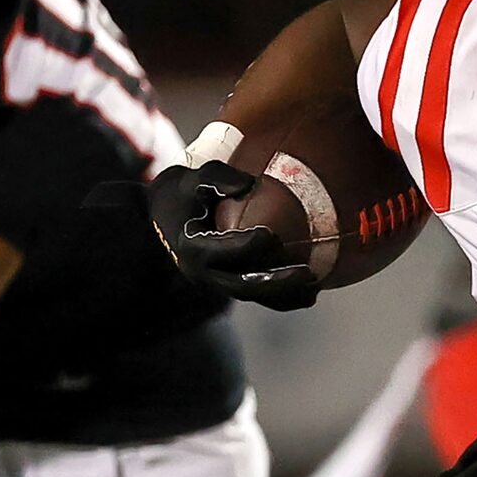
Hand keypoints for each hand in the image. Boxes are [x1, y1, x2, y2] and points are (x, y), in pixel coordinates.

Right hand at [89, 161, 320, 309]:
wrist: (163, 220)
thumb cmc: (180, 196)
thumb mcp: (190, 179)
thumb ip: (217, 178)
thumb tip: (248, 185)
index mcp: (192, 248)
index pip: (222, 251)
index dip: (247, 245)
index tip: (271, 234)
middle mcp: (204, 273)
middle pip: (243, 285)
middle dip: (276, 282)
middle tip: (306, 272)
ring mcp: (218, 283)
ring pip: (254, 296)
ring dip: (285, 296)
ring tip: (313, 287)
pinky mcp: (230, 286)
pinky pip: (259, 298)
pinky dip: (284, 298)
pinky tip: (310, 292)